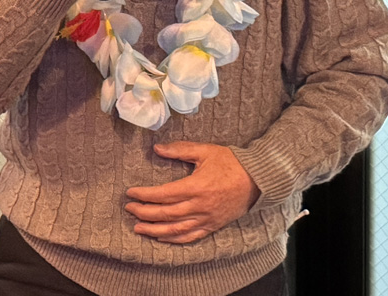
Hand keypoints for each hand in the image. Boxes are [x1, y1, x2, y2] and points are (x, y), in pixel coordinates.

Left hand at [124, 141, 260, 243]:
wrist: (258, 180)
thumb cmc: (231, 162)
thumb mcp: (205, 151)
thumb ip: (179, 150)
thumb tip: (157, 148)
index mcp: (196, 187)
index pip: (163, 194)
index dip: (144, 195)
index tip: (130, 193)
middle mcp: (200, 206)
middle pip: (166, 214)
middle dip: (144, 212)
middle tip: (129, 208)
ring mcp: (207, 219)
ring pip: (176, 229)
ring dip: (154, 230)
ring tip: (138, 228)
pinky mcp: (213, 226)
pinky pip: (191, 236)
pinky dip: (174, 239)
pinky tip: (161, 237)